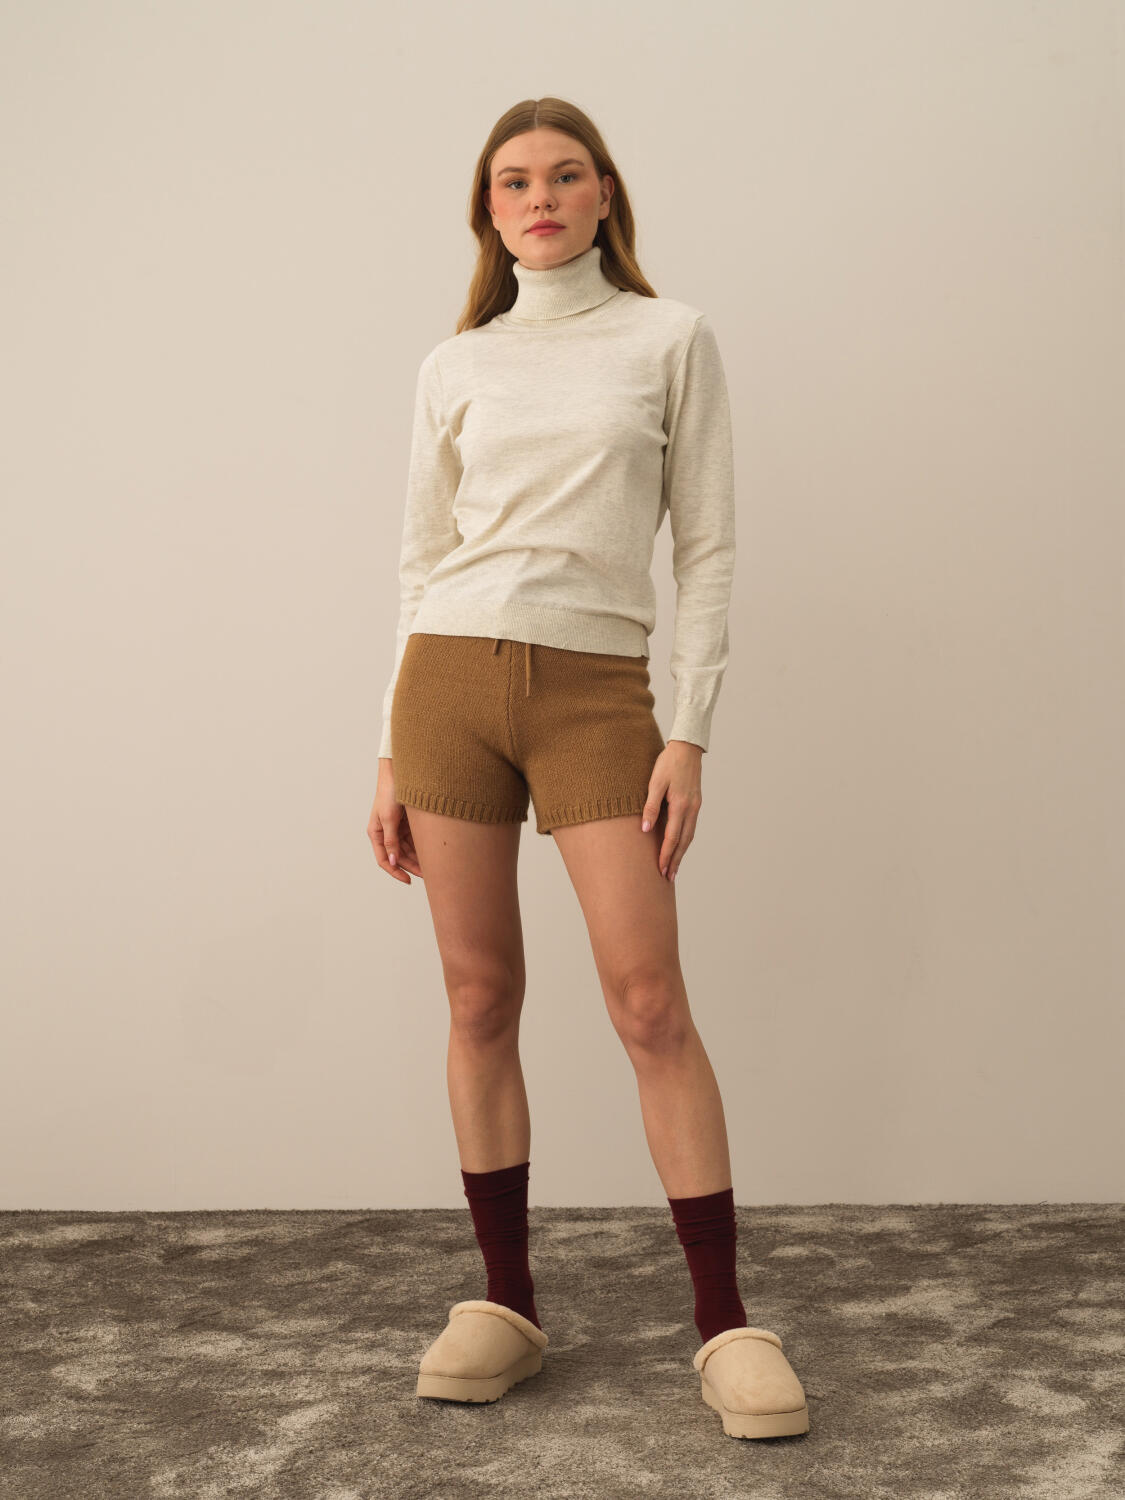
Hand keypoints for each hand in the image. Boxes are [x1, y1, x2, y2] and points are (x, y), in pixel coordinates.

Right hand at [367, 758, 423, 883]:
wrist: (401, 771)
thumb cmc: (390, 792)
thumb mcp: (389, 818)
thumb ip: (391, 841)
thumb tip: (392, 862)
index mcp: (376, 832)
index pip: (383, 860)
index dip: (395, 872)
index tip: (408, 881)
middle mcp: (385, 832)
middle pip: (398, 856)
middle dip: (411, 866)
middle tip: (428, 875)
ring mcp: (397, 827)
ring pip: (408, 849)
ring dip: (419, 858)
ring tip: (433, 866)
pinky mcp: (407, 822)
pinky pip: (415, 839)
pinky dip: (422, 846)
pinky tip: (433, 852)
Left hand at [640, 739, 702, 880]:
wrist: (687, 748)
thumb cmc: (668, 763)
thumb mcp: (655, 782)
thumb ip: (650, 806)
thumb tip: (645, 829)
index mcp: (680, 805)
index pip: (672, 837)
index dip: (665, 855)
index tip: (660, 870)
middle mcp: (691, 809)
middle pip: (683, 842)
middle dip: (675, 861)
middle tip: (668, 878)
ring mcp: (696, 807)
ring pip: (689, 836)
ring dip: (681, 854)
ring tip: (674, 868)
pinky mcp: (696, 803)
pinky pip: (691, 828)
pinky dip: (686, 841)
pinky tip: (680, 846)